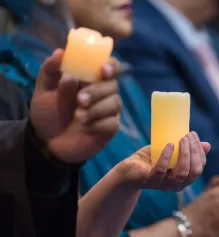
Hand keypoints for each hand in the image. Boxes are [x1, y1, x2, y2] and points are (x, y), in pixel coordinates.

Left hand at [30, 49, 121, 163]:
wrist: (46, 140)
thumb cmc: (49, 111)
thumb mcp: (43, 90)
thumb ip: (50, 71)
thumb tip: (60, 53)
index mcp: (91, 78)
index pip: (111, 66)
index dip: (111, 66)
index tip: (102, 70)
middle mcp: (104, 92)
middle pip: (113, 85)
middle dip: (97, 92)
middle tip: (80, 100)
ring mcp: (109, 110)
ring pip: (114, 103)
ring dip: (96, 109)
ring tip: (78, 116)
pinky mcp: (110, 128)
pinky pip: (112, 123)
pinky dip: (98, 124)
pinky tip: (85, 128)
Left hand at [119, 132, 210, 190]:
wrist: (129, 169)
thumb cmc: (152, 160)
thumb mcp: (172, 153)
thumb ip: (187, 150)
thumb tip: (207, 145)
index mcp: (185, 178)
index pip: (199, 167)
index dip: (200, 151)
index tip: (193, 135)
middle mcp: (177, 184)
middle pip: (193, 171)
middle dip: (194, 152)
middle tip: (188, 136)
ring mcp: (164, 184)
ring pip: (181, 173)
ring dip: (184, 155)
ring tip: (182, 139)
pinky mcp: (150, 180)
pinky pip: (161, 170)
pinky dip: (166, 156)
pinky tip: (169, 145)